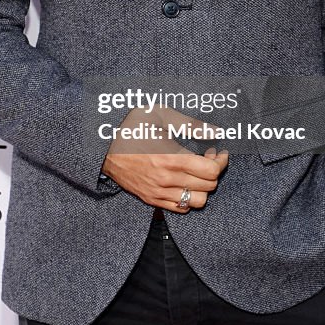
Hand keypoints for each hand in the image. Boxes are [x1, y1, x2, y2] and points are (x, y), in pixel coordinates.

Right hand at [101, 104, 229, 211]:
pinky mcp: (151, 199)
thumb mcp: (160, 116)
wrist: (103, 147)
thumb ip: (190, 125)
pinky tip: (185, 182)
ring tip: (198, 172)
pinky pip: (180, 208)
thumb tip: (215, 131)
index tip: (219, 151)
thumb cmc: (132, 127)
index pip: (210, 171)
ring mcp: (158, 192)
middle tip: (209, 157)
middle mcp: (166, 180)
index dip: (221, 161)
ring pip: (197, 202)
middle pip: (208, 187)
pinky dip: (189, 198)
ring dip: (203, 187)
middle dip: (215, 171)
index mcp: (170, 158)